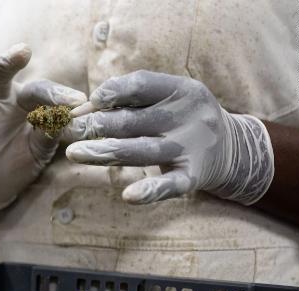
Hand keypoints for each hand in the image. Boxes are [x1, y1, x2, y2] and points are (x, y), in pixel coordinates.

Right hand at [0, 44, 86, 220]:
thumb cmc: (18, 166)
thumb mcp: (38, 151)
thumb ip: (50, 132)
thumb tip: (70, 115)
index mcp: (23, 102)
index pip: (38, 91)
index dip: (57, 96)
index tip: (77, 103)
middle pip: (2, 71)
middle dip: (11, 61)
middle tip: (23, 51)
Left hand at [66, 70, 273, 204]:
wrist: (233, 148)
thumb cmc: (181, 118)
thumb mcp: (165, 99)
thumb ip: (129, 100)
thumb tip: (83, 108)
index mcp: (180, 90)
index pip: (141, 85)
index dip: (110, 92)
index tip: (84, 102)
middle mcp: (186, 117)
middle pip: (132, 121)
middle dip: (96, 125)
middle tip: (65, 130)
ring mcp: (189, 148)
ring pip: (141, 151)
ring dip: (105, 152)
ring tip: (73, 154)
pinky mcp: (192, 177)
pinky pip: (169, 185)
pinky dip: (150, 191)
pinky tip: (128, 196)